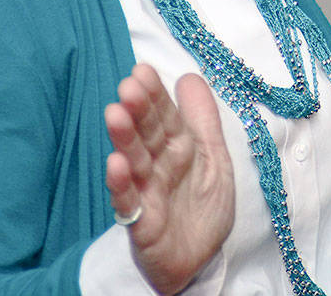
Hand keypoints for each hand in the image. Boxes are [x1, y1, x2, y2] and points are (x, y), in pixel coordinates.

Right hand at [104, 65, 234, 294]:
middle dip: (139, 111)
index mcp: (179, 148)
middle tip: (128, 87)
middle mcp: (160, 166)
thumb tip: (189, 77)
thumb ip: (203, 120)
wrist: (199, 261)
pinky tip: (116, 163)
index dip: (155, 95)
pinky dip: (121, 184)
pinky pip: (129, 203)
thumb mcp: (214, 159)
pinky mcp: (141, 224)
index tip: (142, 70)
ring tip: (115, 115)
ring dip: (125, 140)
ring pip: (135, 162)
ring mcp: (148, 193)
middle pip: (148, 135)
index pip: (166, 116)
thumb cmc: (201, 208)